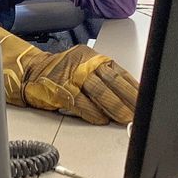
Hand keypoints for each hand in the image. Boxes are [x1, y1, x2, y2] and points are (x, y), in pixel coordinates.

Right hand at [11, 44, 138, 125]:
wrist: (31, 71)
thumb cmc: (60, 72)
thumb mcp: (84, 67)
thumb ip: (103, 79)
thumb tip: (127, 97)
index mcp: (93, 58)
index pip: (119, 73)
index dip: (133, 88)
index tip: (145, 99)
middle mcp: (84, 64)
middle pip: (111, 82)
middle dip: (128, 99)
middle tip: (139, 112)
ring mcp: (72, 76)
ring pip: (98, 91)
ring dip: (113, 107)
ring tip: (125, 118)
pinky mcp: (60, 89)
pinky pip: (80, 102)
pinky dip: (92, 112)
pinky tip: (102, 119)